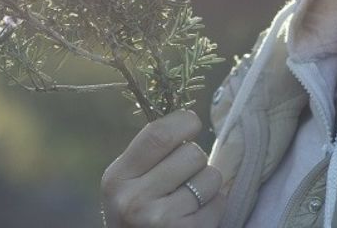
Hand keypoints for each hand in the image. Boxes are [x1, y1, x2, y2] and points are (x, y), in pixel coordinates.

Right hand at [101, 109, 224, 227]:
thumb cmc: (134, 211)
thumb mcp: (126, 182)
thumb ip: (147, 154)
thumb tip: (187, 119)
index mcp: (117, 177)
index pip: (157, 134)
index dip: (182, 121)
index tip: (192, 121)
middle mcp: (135, 200)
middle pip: (190, 153)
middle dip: (196, 156)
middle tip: (185, 170)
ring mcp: (161, 221)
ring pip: (210, 176)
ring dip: (208, 181)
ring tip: (190, 193)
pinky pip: (219, 202)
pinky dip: (215, 203)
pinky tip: (198, 211)